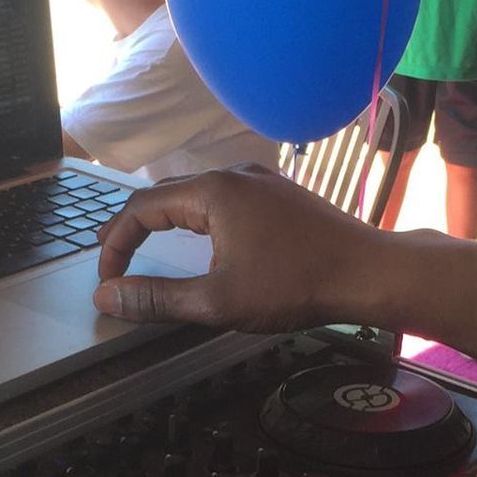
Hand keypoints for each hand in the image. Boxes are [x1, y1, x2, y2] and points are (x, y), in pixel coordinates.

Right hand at [94, 166, 386, 329]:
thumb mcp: (216, 301)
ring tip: (149, 245)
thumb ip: (156, 299)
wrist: (369, 273)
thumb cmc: (296, 286)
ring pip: (198, 196)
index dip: (115, 244)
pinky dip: (200, 218)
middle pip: (167, 195)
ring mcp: (262, 182)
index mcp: (212, 192)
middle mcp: (235, 175)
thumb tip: (106, 298)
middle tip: (115, 257)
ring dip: (168, 220)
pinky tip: (205, 240)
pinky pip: (227, 199)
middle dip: (135, 227)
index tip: (109, 280)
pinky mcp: (282, 196)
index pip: (140, 208)